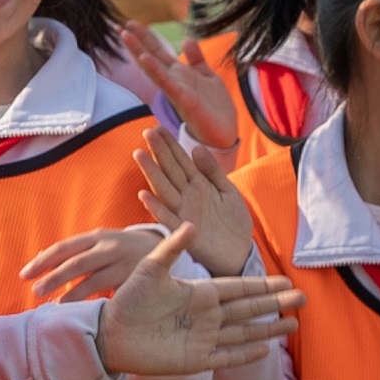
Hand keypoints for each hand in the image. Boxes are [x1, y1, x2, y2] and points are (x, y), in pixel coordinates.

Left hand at [18, 223, 166, 302]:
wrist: (162, 247)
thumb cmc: (121, 250)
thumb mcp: (100, 244)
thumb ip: (75, 252)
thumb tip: (41, 259)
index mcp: (95, 236)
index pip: (64, 247)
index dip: (42, 261)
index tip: (24, 274)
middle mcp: (108, 247)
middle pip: (75, 262)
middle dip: (53, 277)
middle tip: (34, 292)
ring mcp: (122, 263)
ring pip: (92, 279)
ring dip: (71, 294)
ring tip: (54, 305)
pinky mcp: (134, 278)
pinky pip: (110, 292)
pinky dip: (94, 301)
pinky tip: (82, 312)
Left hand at [95, 225, 302, 376]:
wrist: (111, 333)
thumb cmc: (128, 300)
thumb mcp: (150, 270)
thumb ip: (172, 249)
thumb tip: (193, 225)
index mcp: (199, 293)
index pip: (238, 287)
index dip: (262, 285)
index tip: (286, 281)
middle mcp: (206, 315)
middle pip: (249, 308)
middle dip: (275, 303)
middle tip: (303, 299)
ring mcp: (203, 338)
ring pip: (244, 333)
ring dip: (268, 329)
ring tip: (294, 324)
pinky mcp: (195, 360)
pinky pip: (226, 357)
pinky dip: (245, 355)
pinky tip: (264, 350)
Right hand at [119, 24, 239, 151]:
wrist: (224, 133)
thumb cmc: (214, 108)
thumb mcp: (207, 76)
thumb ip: (196, 59)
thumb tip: (186, 39)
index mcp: (178, 74)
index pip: (157, 52)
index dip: (144, 37)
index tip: (129, 23)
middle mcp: (173, 81)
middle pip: (150, 56)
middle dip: (135, 41)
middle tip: (118, 25)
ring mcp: (176, 90)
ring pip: (153, 67)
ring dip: (138, 51)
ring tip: (125, 35)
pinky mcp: (183, 99)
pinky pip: (167, 82)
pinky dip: (155, 70)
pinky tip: (145, 57)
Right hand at [134, 130, 257, 277]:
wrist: (239, 252)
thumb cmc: (233, 221)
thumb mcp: (227, 191)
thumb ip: (213, 170)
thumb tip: (197, 147)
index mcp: (198, 184)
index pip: (181, 160)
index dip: (170, 144)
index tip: (157, 127)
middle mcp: (187, 196)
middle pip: (170, 170)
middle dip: (159, 152)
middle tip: (147, 132)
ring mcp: (183, 212)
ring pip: (164, 189)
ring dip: (151, 173)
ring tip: (139, 154)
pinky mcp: (183, 231)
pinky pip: (167, 218)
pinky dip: (156, 207)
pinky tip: (144, 194)